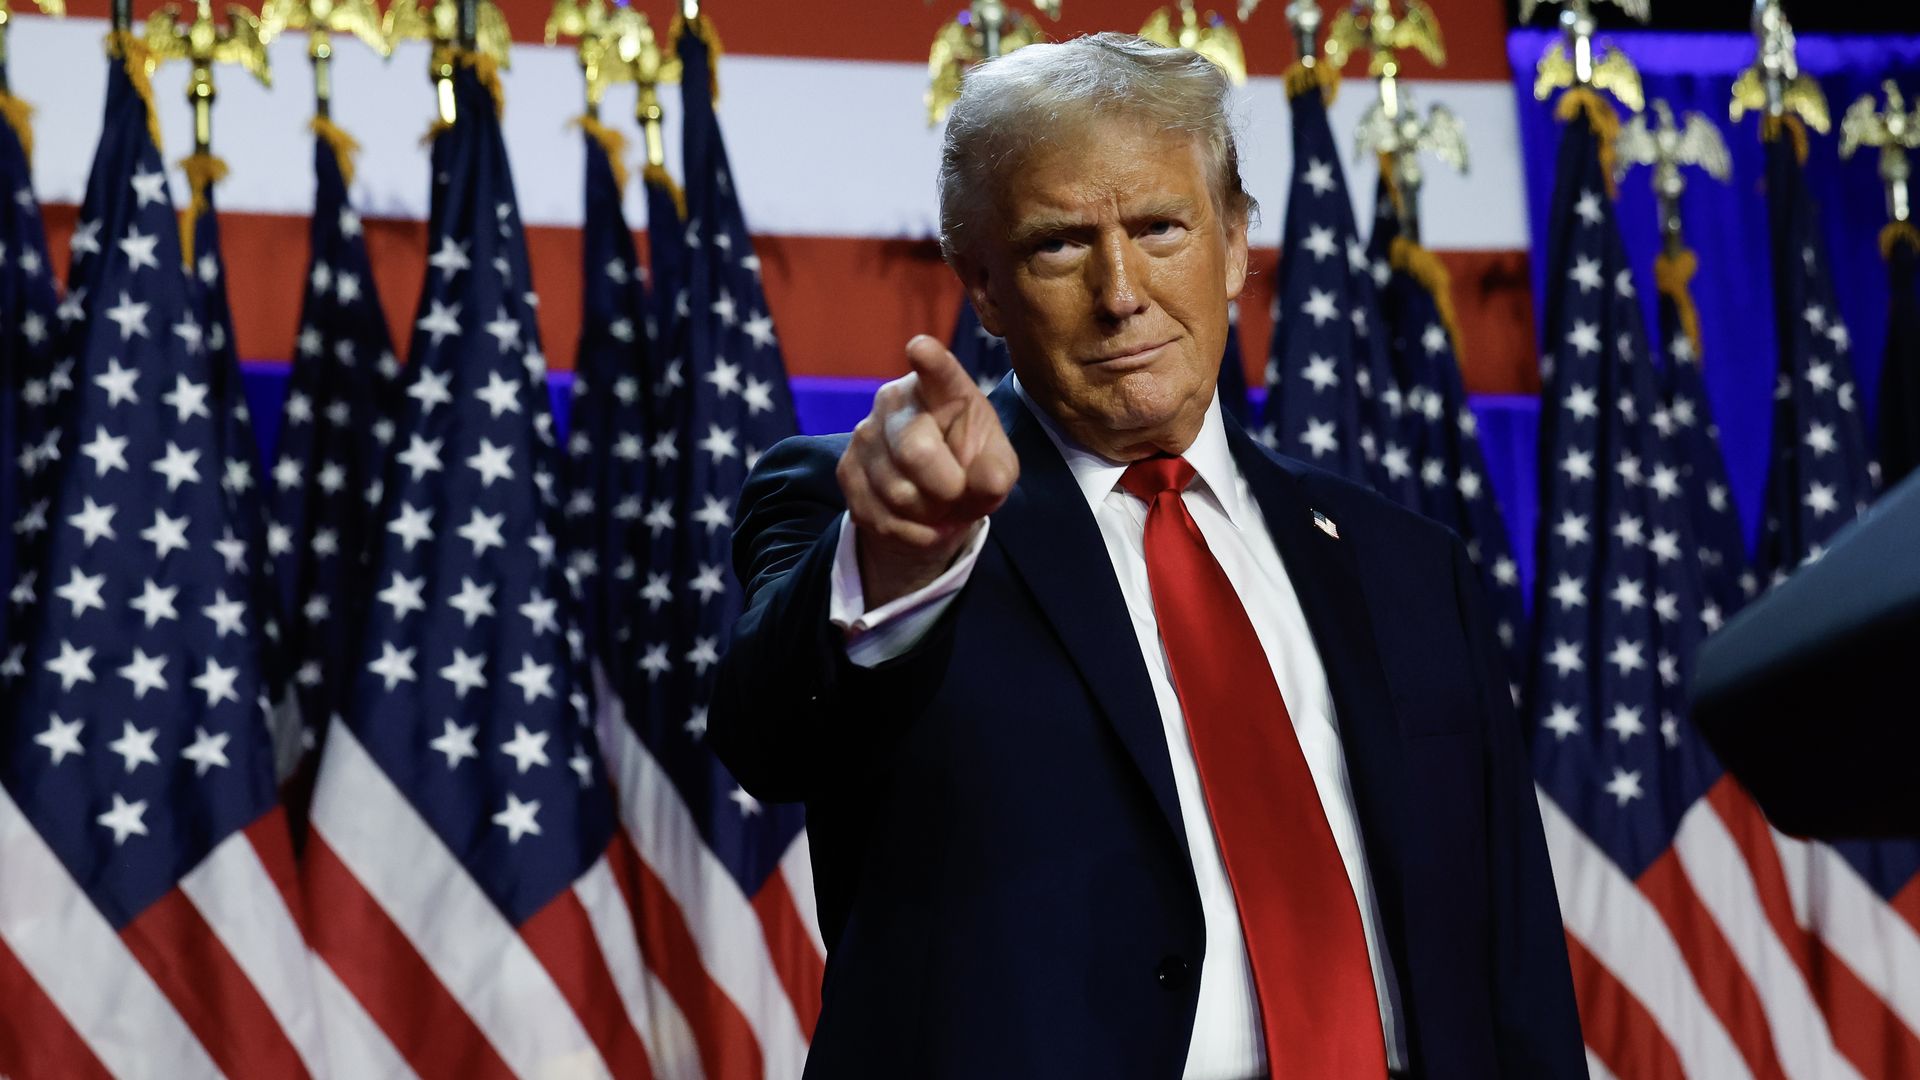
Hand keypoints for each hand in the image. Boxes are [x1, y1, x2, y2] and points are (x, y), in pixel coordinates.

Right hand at [837, 335, 1019, 608]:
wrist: (932, 498)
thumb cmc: (970, 466)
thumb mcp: (996, 467)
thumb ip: (998, 472)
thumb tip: (987, 482)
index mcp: (942, 388)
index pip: (937, 371)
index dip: (930, 360)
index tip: (921, 348)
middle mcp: (896, 401)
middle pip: (916, 453)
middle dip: (946, 488)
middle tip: (957, 492)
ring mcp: (864, 434)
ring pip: (899, 494)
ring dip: (929, 514)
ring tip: (938, 503)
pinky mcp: (846, 470)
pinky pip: (882, 518)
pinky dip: (911, 531)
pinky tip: (919, 518)